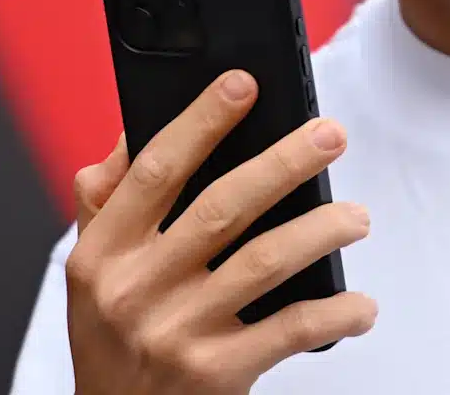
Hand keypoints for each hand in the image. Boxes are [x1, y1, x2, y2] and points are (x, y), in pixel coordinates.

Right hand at [64, 70, 377, 393]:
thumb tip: (133, 133)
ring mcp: (177, 332)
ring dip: (322, 231)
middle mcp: (136, 289)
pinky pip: (288, 331)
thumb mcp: (89, 272)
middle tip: (330, 134)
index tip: (243, 84)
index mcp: (103, 252)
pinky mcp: (215, 373)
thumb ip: (105, 203)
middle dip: (284, 163)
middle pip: (222, 207)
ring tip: (358, 216)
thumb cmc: (112, 341)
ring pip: (264, 263)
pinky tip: (360, 303)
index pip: (156, 170)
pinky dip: (334, 313)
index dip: (201, 122)